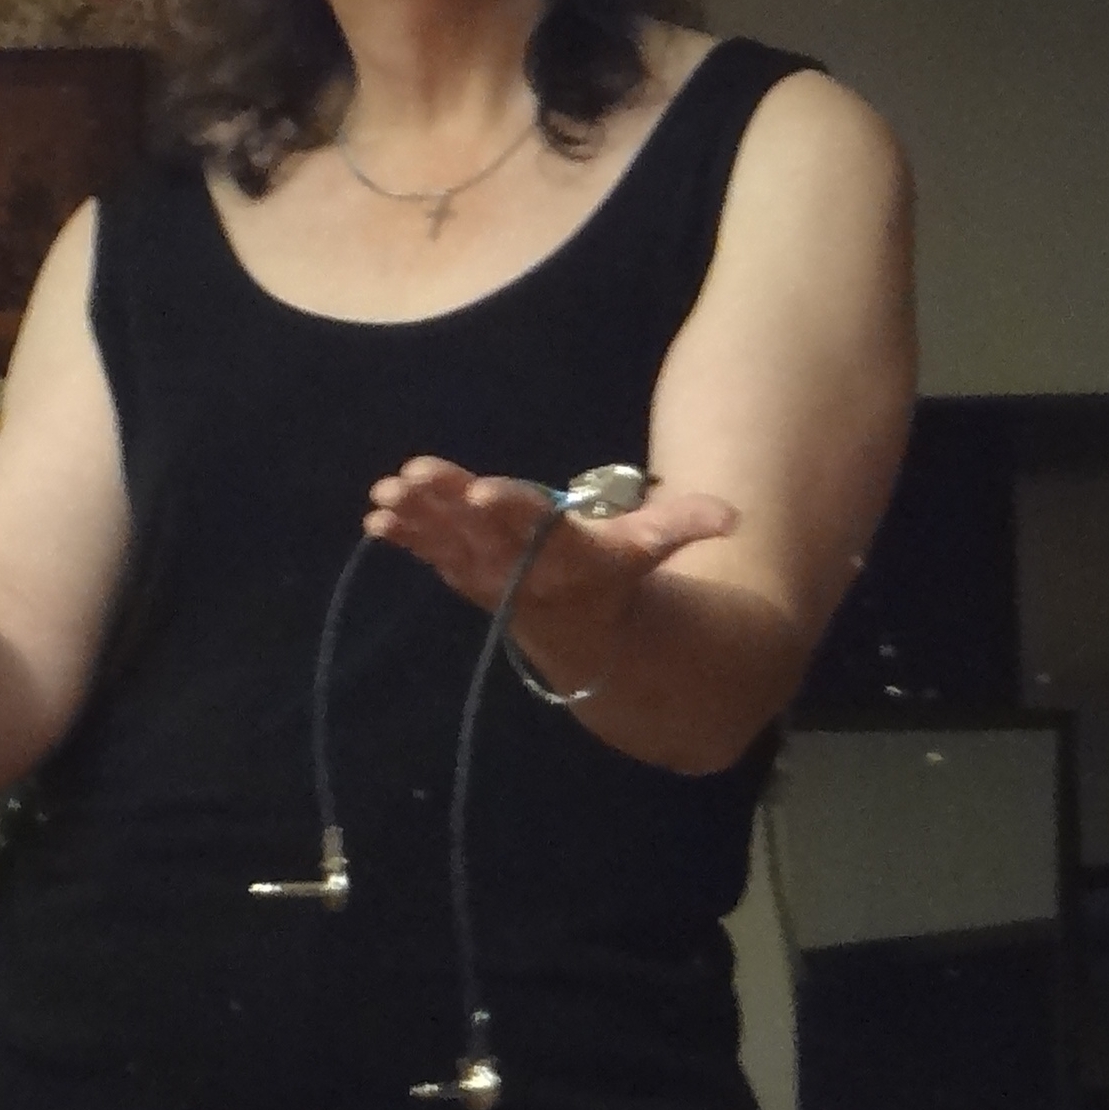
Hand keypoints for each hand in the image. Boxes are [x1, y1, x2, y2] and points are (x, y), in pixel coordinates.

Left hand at [362, 456, 739, 672]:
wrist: (581, 634)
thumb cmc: (614, 576)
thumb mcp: (650, 552)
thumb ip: (683, 527)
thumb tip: (733, 517)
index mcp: (565, 555)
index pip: (536, 527)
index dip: (509, 509)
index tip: (482, 493)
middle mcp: (521, 566)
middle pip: (481, 530)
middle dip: (447, 504)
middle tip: (413, 476)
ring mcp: (487, 573)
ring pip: (447, 542)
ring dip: (415, 520)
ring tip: (383, 496)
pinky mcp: (465, 574)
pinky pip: (431, 555)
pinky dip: (404, 539)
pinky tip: (375, 520)